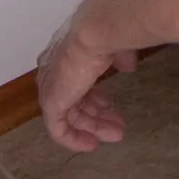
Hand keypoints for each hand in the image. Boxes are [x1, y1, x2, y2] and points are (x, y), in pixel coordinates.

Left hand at [37, 22, 139, 151]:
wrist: (97, 32)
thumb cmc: (107, 33)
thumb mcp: (116, 46)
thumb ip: (119, 58)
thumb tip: (128, 66)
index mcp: (65, 54)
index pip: (75, 80)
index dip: (92, 95)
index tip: (109, 106)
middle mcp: (54, 70)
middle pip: (73, 100)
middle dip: (95, 115)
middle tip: (117, 126)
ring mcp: (51, 86)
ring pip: (69, 115)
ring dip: (92, 127)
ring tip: (115, 135)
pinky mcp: (51, 103)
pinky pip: (58, 128)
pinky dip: (73, 139)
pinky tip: (92, 145)